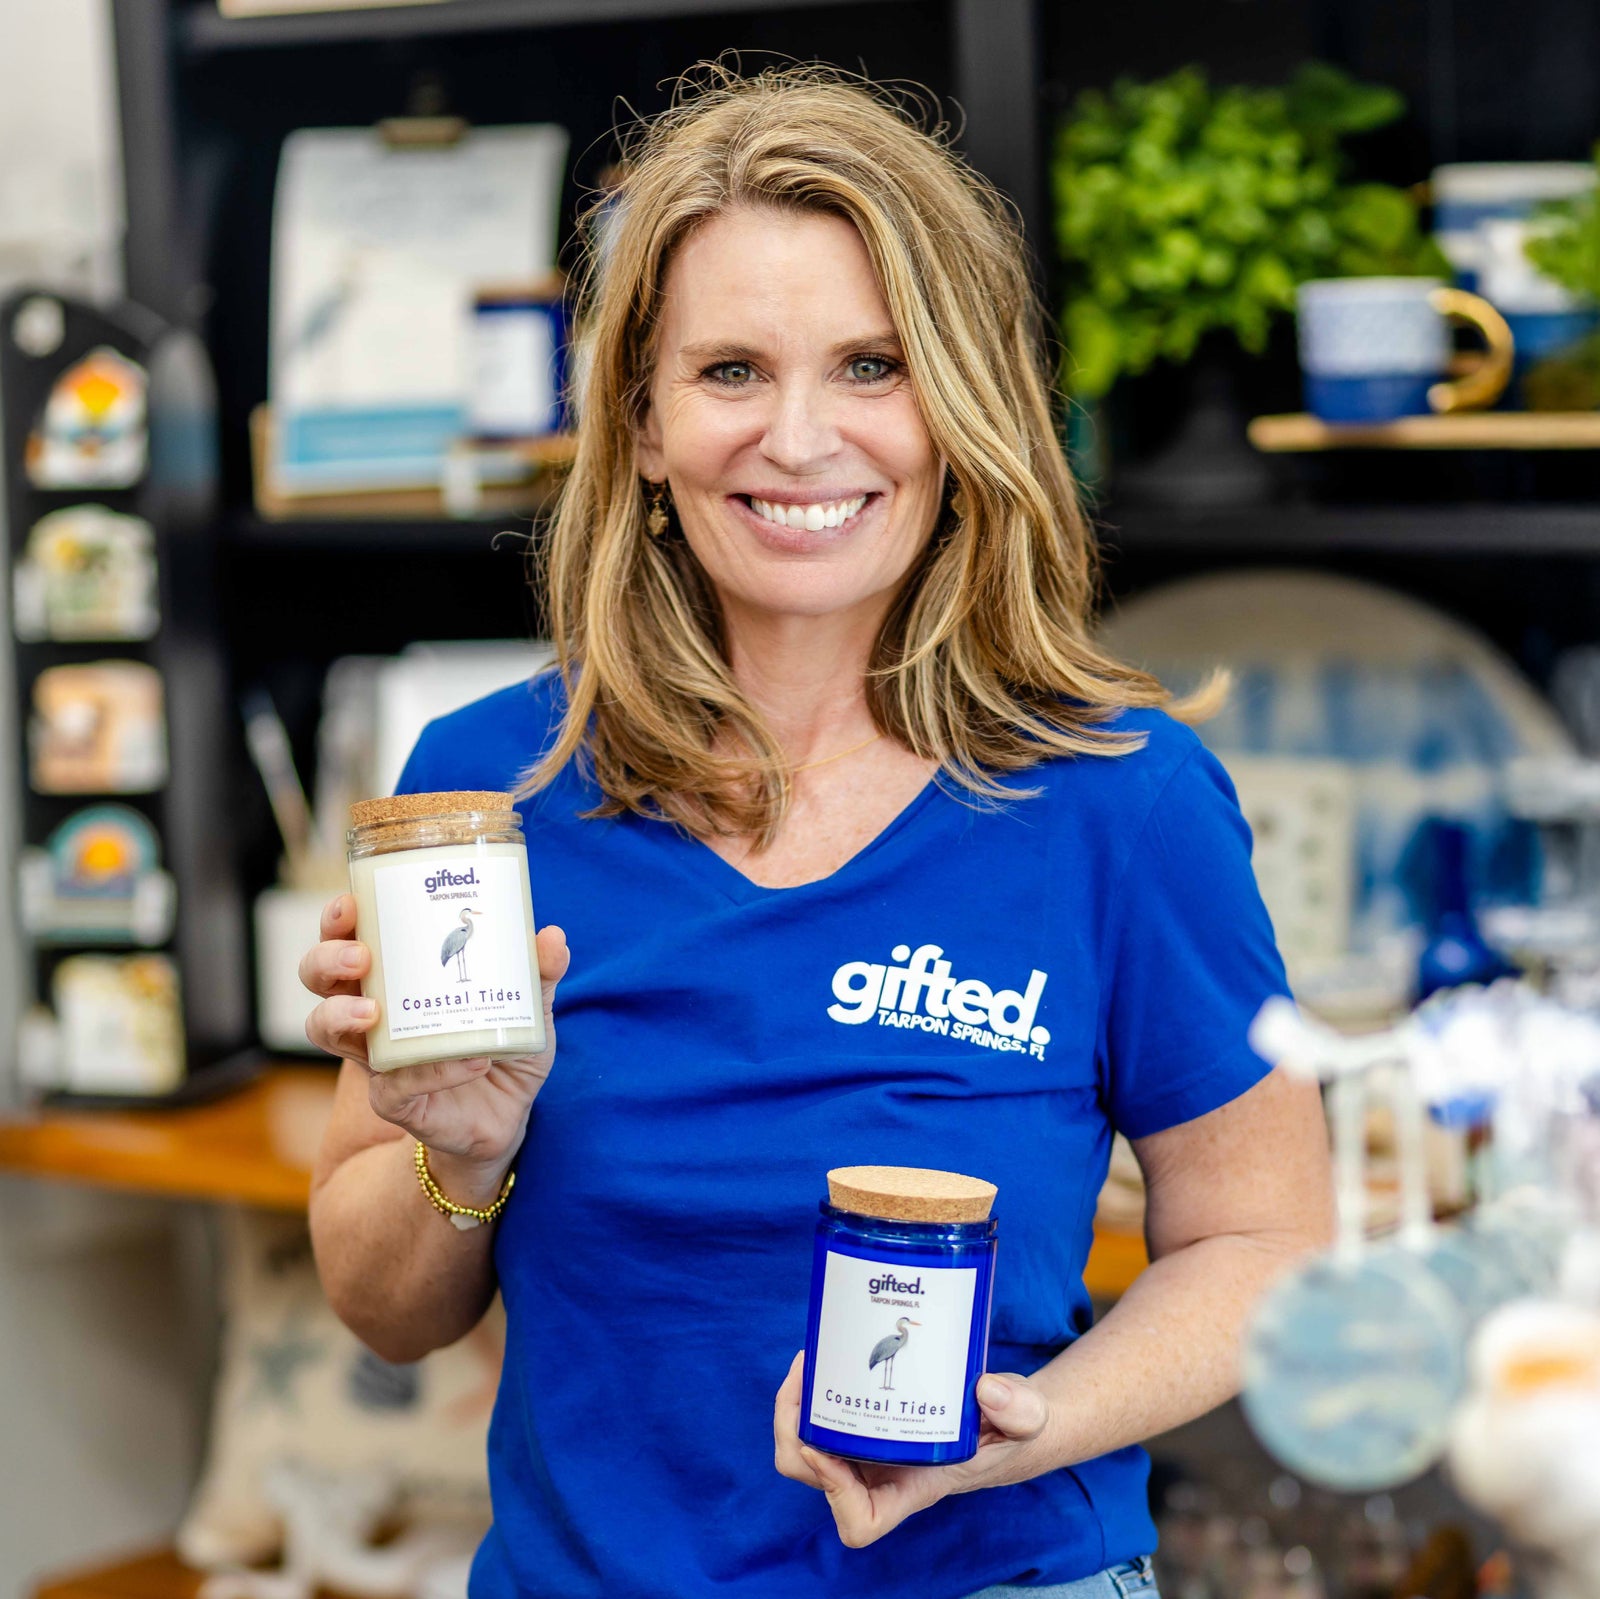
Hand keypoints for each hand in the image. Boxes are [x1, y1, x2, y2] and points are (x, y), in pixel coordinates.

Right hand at [301, 893, 569, 1183]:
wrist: (508, 1114)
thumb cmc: (503, 1045)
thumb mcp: (528, 1005)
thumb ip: (539, 973)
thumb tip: (553, 937)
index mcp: (396, 975)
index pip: (348, 938)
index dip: (337, 921)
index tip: (350, 904)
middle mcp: (374, 1012)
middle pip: (319, 978)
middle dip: (328, 961)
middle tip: (360, 956)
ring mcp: (378, 1056)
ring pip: (326, 1031)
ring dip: (341, 1015)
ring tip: (373, 1011)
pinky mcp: (395, 1099)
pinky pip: (393, 1086)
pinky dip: (431, 1071)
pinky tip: (470, 1061)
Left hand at [773, 1351, 1056, 1547]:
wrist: (1006, 1413)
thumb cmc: (1011, 1430)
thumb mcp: (1025, 1420)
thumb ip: (1018, 1410)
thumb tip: (987, 1390)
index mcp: (912, 1488)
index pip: (859, 1522)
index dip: (834, 1494)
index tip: (826, 1449)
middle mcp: (880, 1475)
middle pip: (814, 1477)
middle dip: (795, 1432)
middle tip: (805, 1377)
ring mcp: (868, 1448)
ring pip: (807, 1446)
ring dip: (795, 1408)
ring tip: (810, 1360)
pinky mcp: (866, 1419)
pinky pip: (822, 1417)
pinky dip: (813, 1392)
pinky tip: (827, 1356)